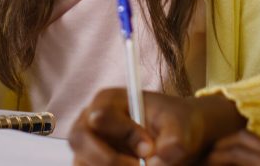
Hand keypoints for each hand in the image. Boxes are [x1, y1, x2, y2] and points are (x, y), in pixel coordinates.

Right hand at [69, 90, 244, 165]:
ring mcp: (87, 145)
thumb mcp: (181, 126)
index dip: (124, 134)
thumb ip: (174, 140)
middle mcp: (89, 120)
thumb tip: (159, 159)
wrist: (178, 137)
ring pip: (82, 162)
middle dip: (106, 159)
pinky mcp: (90, 163)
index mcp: (108, 100)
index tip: (149, 148)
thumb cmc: (176, 124)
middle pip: (79, 139)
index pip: (102, 115)